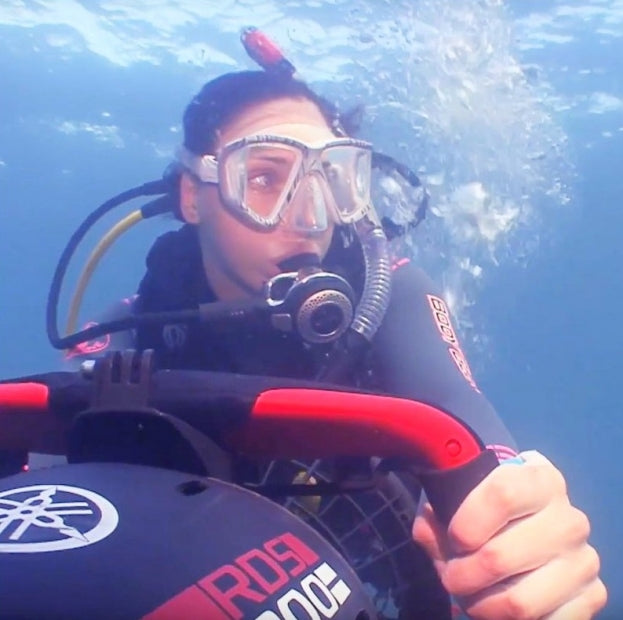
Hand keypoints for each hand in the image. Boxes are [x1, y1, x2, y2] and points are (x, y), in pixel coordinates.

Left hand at [413, 451, 606, 618]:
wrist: (529, 531)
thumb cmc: (489, 513)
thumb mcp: (461, 503)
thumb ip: (438, 516)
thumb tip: (428, 530)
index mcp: (540, 480)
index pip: (502, 495)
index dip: (467, 524)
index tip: (454, 539)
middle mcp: (569, 518)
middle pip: (499, 557)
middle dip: (462, 575)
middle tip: (452, 575)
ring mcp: (584, 560)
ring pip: (518, 602)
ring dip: (481, 605)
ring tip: (470, 594)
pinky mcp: (594, 596)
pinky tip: (499, 606)